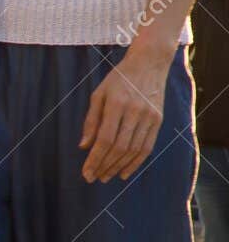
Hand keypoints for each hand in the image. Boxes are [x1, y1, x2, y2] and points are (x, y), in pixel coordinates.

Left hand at [80, 43, 172, 182]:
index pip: (104, 139)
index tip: (86, 173)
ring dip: (118, 167)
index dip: (94, 159)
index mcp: (116, 104)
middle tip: (94, 178)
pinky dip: (135, 162)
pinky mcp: (158, 119)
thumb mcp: (98, 95)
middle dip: (104, 166)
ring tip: (105, 176)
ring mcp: (149, 116)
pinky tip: (124, 172)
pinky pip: (147, 146)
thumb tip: (84, 147)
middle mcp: (135, 111)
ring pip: (133, 150)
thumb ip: (91, 121)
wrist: (149, 63)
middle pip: (119, 147)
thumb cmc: (118, 79)